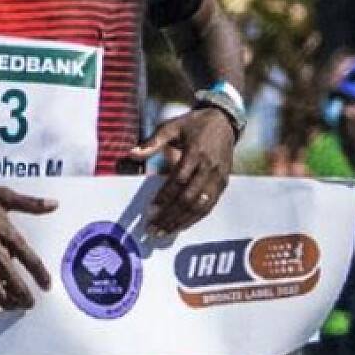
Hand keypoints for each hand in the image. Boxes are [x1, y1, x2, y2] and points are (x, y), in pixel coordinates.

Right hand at [0, 185, 56, 316]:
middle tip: (30, 304)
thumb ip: (30, 204)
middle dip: (25, 297)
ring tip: (15, 307)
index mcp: (7, 234)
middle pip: (15, 282)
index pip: (30, 260)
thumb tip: (54, 205)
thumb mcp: (3, 196)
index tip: (47, 286)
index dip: (41, 276)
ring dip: (8, 303)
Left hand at [127, 107, 234, 235]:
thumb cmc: (194, 125)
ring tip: (164, 232)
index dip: (165, 196)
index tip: (151, 208)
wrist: (224, 122)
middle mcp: (209, 167)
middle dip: (170, 215)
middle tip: (153, 228)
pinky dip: (195, 218)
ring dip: (182, 221)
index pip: (179, 179)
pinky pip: (210, 205)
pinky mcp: (223, 183)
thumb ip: (153, 142)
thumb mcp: (172, 127)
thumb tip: (131, 153)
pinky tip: (182, 225)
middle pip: (189, 198)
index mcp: (196, 153)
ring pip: (200, 206)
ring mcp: (218, 177)